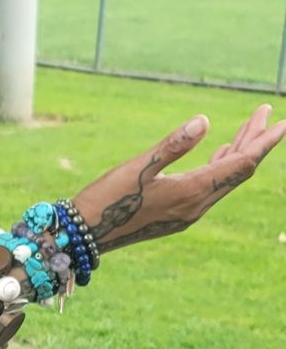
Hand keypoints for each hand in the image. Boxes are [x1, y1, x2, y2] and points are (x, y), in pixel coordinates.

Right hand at [73, 104, 283, 252]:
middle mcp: (196, 206)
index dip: (264, 141)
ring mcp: (187, 212)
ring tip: (251, 127)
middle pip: (238, 170)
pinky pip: (210, 188)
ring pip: (225, 179)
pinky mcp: (176, 214)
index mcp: (192, 192)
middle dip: (255, 141)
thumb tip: (205, 120)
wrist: (83, 235)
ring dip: (238, 152)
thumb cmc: (107, 199)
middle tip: (266, 112)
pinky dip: (220, 166)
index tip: (282, 121)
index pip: (241, 163)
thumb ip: (173, 144)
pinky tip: (220, 153)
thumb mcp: (138, 166)